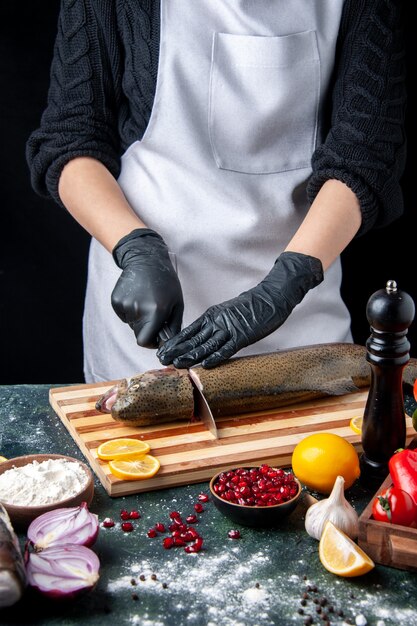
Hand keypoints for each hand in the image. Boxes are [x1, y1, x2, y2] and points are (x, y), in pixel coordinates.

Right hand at [111, 228, 183, 347]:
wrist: (146, 260)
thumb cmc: (166, 282)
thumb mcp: (177, 304)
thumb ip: (173, 326)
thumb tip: (168, 344)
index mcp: (155, 312)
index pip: (144, 341)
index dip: (151, 343)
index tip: (156, 337)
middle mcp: (138, 310)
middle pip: (138, 333)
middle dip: (147, 329)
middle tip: (153, 315)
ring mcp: (125, 305)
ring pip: (131, 324)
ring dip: (139, 318)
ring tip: (146, 301)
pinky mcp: (116, 300)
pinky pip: (124, 315)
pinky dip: (130, 310)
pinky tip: (137, 296)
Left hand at [157, 251, 322, 367]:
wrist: (270, 297)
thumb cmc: (250, 307)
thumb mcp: (226, 313)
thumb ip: (214, 324)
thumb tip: (201, 337)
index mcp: (212, 316)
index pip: (189, 331)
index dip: (175, 342)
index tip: (162, 350)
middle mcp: (217, 322)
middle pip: (193, 339)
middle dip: (177, 350)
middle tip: (162, 359)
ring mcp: (230, 329)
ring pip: (206, 344)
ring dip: (191, 355)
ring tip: (176, 363)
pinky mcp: (243, 335)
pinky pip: (227, 348)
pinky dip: (216, 356)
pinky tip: (205, 364)